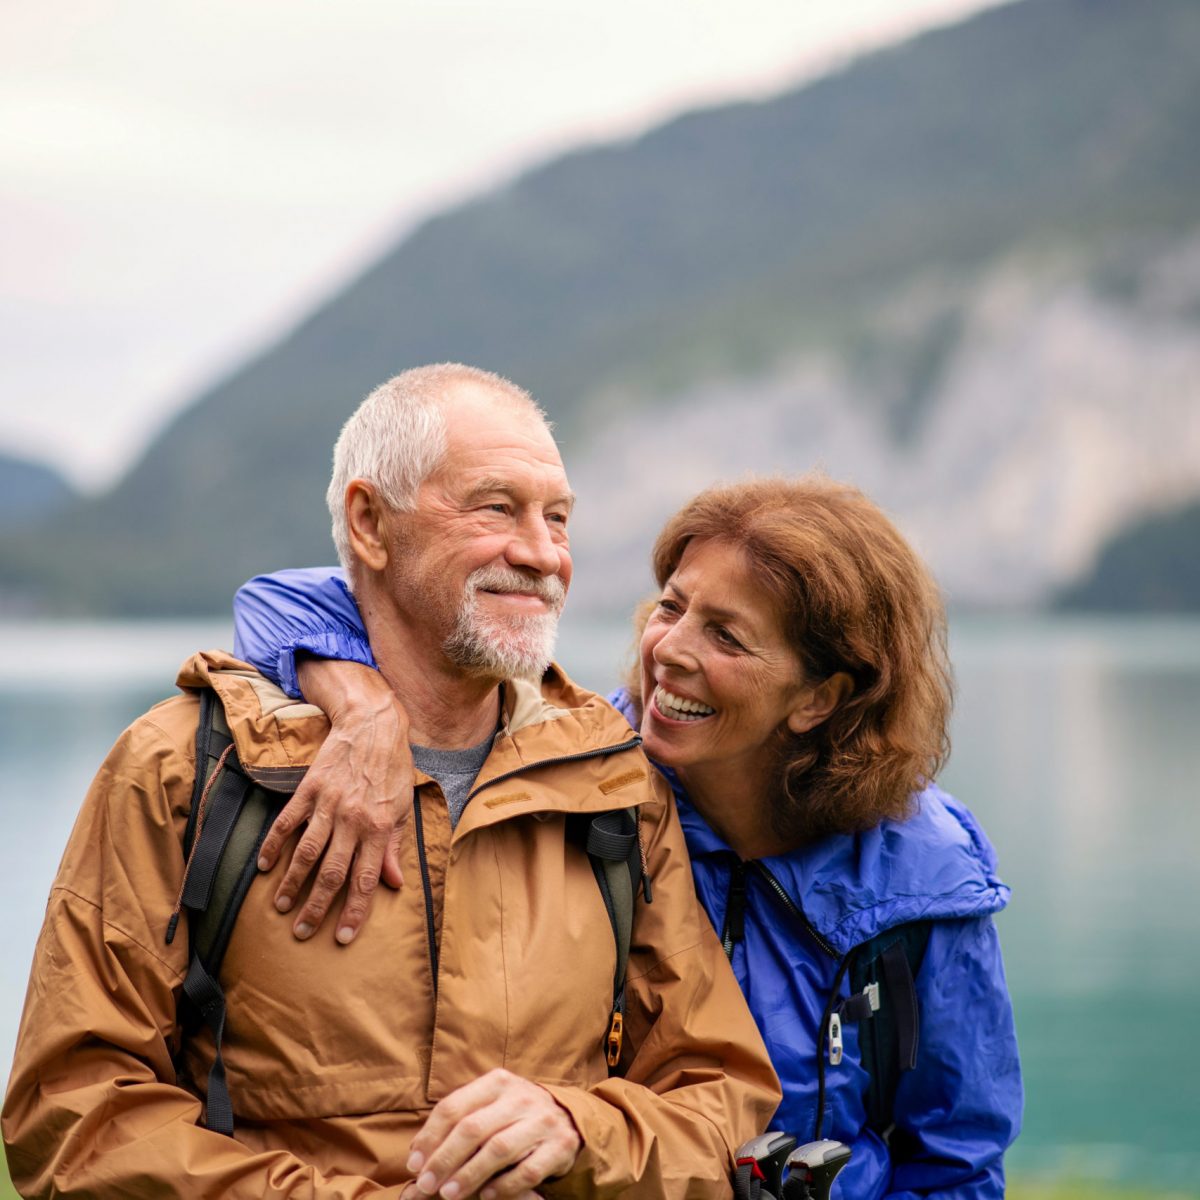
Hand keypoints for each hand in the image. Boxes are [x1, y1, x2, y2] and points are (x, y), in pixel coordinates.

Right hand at [257, 659, 411, 943]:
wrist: (373, 724)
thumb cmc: (393, 768)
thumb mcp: (404, 807)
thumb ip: (395, 847)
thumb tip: (394, 883)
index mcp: (380, 828)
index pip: (366, 879)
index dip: (354, 912)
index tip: (340, 938)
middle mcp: (353, 821)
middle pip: (332, 873)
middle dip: (316, 908)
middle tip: (302, 932)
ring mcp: (329, 805)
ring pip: (306, 853)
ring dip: (292, 883)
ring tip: (279, 906)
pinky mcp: (309, 789)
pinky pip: (287, 822)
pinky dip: (273, 844)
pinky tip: (263, 865)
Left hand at [405, 1069, 580, 1199]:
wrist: (568, 1116)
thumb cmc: (515, 1114)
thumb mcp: (489, 1104)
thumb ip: (458, 1121)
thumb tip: (418, 1152)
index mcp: (497, 1082)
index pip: (454, 1107)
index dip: (430, 1137)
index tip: (414, 1164)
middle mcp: (521, 1097)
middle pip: (473, 1128)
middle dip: (445, 1159)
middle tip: (426, 1185)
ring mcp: (542, 1120)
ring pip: (499, 1149)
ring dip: (469, 1174)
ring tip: (449, 1194)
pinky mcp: (560, 1145)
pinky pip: (528, 1170)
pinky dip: (505, 1185)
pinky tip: (487, 1195)